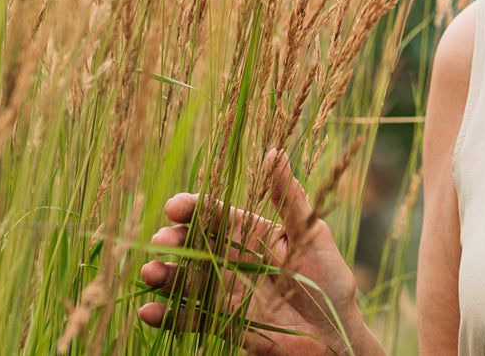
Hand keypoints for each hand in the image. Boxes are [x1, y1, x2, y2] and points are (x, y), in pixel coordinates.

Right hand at [137, 149, 382, 355]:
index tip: (175, 205)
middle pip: (195, 246)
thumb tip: (275, 152)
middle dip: (174, 242)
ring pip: (187, 280)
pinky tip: (149, 312)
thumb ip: (290, 198)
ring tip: (150, 273)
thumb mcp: (312, 233)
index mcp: (252, 233)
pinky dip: (168, 316)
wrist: (335, 332)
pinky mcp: (223, 323)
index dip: (196, 209)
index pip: (218, 216)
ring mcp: (225, 292)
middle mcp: (233, 260)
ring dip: (165, 276)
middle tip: (161, 241)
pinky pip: (191, 319)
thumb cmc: (329, 278)